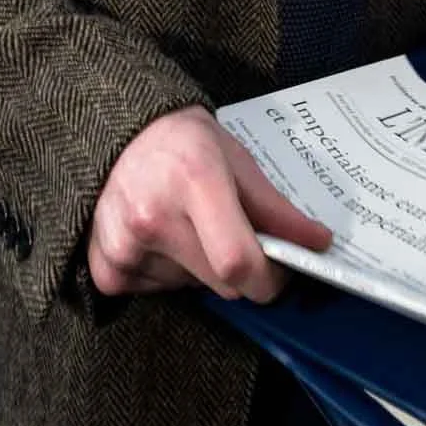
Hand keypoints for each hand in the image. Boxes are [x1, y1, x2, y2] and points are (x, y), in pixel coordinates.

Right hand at [88, 106, 330, 302]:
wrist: (119, 133)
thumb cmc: (186, 143)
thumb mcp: (237, 160)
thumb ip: (276, 208)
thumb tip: (319, 244)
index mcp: (194, 181)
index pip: (237, 260)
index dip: (268, 278)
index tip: (281, 272)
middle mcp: (153, 216)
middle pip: (220, 282)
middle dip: (242, 271)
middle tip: (238, 237)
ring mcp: (124, 245)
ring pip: (191, 288)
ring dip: (203, 268)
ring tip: (190, 224)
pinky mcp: (106, 268)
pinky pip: (159, 292)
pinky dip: (171, 275)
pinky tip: (163, 238)